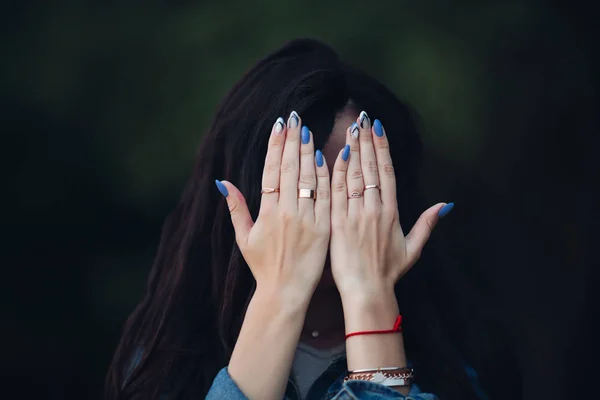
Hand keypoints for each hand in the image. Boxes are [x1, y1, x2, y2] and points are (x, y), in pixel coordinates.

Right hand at [216, 111, 330, 305]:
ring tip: (308, 130)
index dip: (274, 146)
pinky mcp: (324, 227)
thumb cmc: (263, 266)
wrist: (286, 292)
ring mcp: (307, 218)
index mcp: (267, 212)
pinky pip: (326, 196)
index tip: (278, 126)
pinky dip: (326, 176)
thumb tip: (222, 182)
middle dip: (292, 141)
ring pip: (308, 178)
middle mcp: (287, 211)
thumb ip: (236, 208)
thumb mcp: (244, 238)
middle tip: (295, 118)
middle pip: (289, 168)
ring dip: (308, 152)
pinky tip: (325, 157)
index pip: (270, 170)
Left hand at [329, 112, 450, 298]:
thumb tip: (446, 204)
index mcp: (392, 211)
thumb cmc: (389, 271)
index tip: (378, 128)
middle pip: (370, 168)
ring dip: (352, 149)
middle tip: (362, 118)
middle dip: (366, 141)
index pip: (388, 171)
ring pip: (354, 175)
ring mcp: (355, 214)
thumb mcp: (413, 248)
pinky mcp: (337, 222)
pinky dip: (336, 172)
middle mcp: (375, 208)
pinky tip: (335, 154)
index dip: (382, 148)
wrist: (367, 290)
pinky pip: (336, 192)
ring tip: (349, 128)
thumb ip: (427, 224)